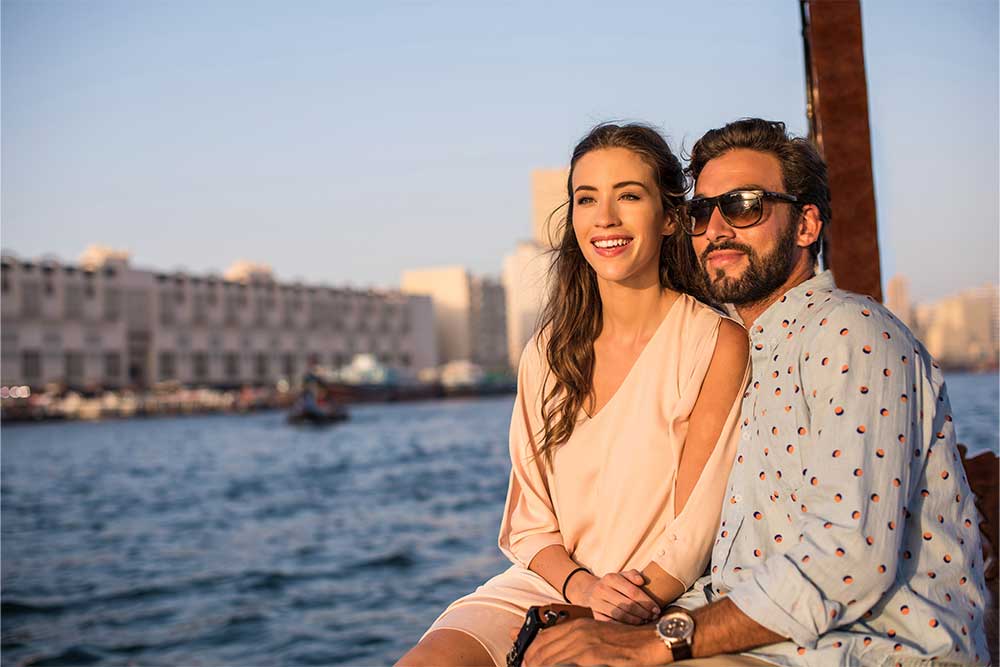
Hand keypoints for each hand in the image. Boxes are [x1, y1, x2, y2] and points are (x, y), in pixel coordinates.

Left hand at [523, 617, 669, 665]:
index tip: (522, 662)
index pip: (543, 638)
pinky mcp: (593, 655)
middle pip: (543, 650)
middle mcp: (577, 632)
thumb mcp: (595, 635)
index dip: (529, 652)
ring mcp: (584, 644)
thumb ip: (575, 640)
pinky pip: (566, 664)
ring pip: (551, 659)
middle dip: (531, 662)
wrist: (648, 641)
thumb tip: (557, 653)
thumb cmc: (623, 641)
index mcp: (576, 625)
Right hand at [568, 569, 659, 622]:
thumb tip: (641, 581)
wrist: (592, 590)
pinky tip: (633, 626)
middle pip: (627, 604)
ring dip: (635, 620)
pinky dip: (624, 626)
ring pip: (620, 615)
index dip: (647, 602)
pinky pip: (612, 623)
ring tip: (645, 621)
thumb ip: (633, 574)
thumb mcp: (622, 575)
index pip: (632, 591)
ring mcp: (596, 603)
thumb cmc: (613, 584)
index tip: (656, 609)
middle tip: (653, 617)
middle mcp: (602, 589)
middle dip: (643, 612)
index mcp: (610, 578)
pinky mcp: (595, 614)